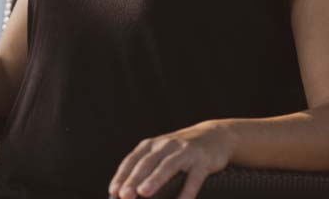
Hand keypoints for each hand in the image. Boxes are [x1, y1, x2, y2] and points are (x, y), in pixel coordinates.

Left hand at [108, 120, 234, 198]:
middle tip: (124, 195)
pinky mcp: (202, 160)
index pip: (132, 160)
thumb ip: (147, 168)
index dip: (122, 175)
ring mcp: (185, 151)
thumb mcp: (162, 152)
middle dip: (134, 179)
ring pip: (167, 166)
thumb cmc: (182, 150)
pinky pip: (194, 178)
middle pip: (147, 163)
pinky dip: (187, 190)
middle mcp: (166, 145)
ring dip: (155, 180)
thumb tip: (130, 191)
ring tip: (144, 193)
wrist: (215, 136)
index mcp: (152, 144)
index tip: (114, 191)